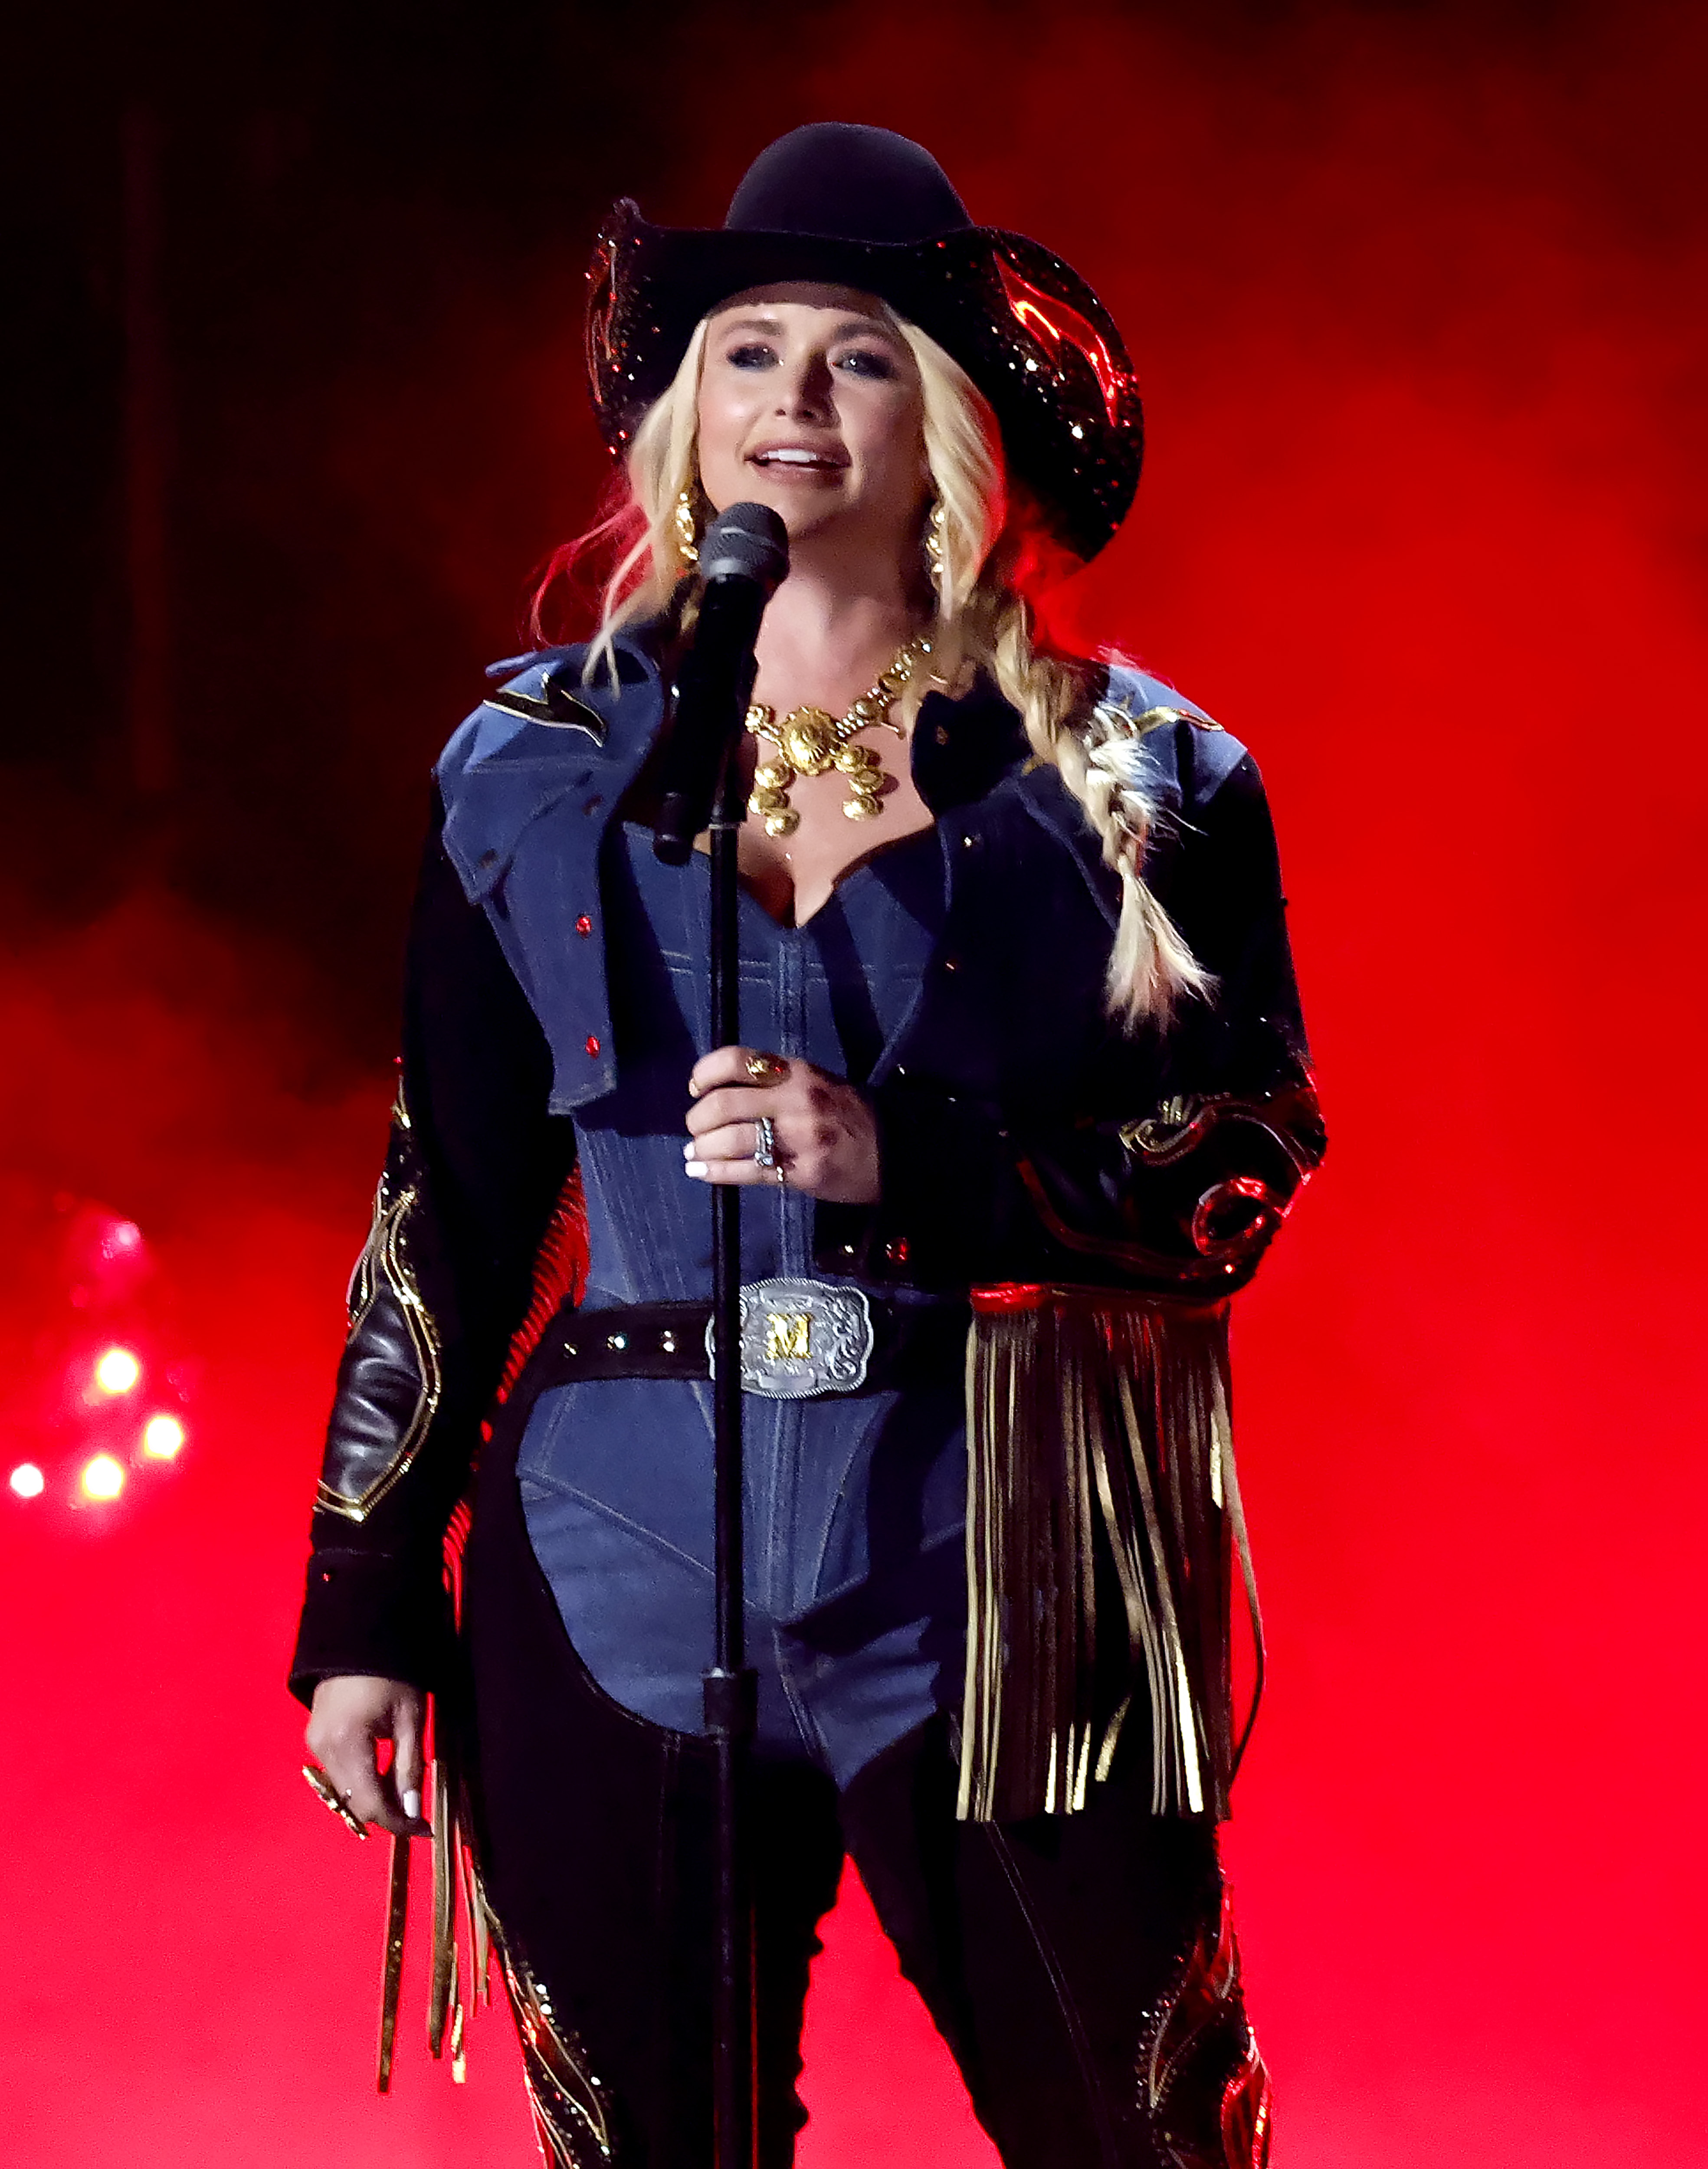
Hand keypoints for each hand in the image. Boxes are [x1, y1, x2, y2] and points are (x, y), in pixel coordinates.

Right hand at [305, 1675, 431, 1838]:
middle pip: (353, 1802)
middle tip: (418, 1814)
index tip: (424, 1830)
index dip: (398, 1822)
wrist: (359, 1638)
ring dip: (373, 1797)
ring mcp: (314, 1744)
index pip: (370, 1803)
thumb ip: (409, 1766)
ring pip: (344, 1791)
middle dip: (387, 1813)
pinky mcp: (314, 1738)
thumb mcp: (410, 1719)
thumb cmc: (393, 1674)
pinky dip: (360, 1781)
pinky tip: (382, 1773)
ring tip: (403, 1789)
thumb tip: (412, 1811)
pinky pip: (337, 1774)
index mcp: (347, 1744)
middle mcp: (323, 1750)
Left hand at [685, 1046, 879, 1204]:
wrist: (894, 1151)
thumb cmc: (847, 1113)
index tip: (695, 1088)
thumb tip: (719, 1090)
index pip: (736, 1061)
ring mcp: (798, 1138)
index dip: (705, 1074)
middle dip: (698, 1119)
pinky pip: (747, 1172)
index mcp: (796, 1072)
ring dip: (702, 1148)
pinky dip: (715, 1172)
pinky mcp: (801, 1174)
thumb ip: (772, 1082)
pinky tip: (701, 1172)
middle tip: (694, 1128)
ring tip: (694, 1153)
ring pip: (731, 1140)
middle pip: (724, 1105)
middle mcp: (795, 1100)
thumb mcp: (814, 1081)